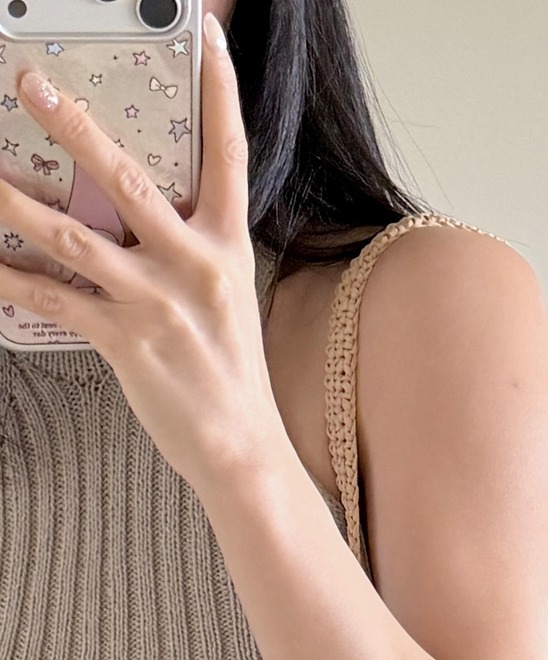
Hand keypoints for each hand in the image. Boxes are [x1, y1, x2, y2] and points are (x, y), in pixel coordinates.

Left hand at [0, 13, 286, 496]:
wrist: (243, 448)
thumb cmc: (229, 372)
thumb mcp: (223, 294)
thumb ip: (185, 244)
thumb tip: (131, 202)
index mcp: (225, 246)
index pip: (228, 153)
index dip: (220, 91)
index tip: (206, 37)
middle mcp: (194, 265)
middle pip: (128, 179)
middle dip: (76, 129)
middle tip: (34, 84)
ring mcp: (157, 303)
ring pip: (75, 236)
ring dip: (18, 201)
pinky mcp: (124, 341)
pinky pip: (54, 300)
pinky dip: (11, 279)